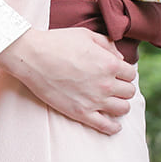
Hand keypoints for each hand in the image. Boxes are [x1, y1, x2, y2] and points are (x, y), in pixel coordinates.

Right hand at [0, 28, 135, 134]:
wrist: (30, 56)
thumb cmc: (55, 42)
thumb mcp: (83, 34)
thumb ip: (106, 44)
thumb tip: (119, 57)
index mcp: (109, 64)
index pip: (131, 73)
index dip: (122, 72)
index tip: (113, 72)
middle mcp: (106, 84)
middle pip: (129, 92)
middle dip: (121, 87)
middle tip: (109, 84)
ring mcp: (94, 100)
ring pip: (123, 109)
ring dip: (119, 104)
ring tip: (109, 100)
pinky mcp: (81, 112)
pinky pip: (107, 126)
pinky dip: (114, 126)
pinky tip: (113, 123)